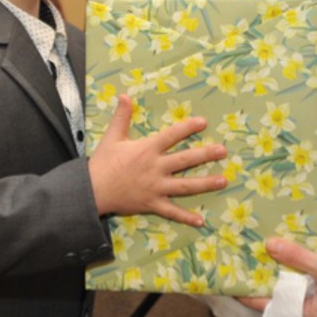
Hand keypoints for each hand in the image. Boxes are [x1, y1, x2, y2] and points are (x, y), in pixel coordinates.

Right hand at [88, 95, 227, 224]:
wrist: (92, 190)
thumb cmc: (103, 162)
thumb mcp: (112, 137)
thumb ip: (121, 116)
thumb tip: (125, 95)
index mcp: (147, 149)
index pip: (172, 135)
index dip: (188, 128)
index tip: (203, 122)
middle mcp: (155, 168)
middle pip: (185, 160)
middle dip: (206, 155)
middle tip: (223, 151)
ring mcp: (156, 187)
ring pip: (185, 186)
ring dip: (205, 183)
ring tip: (223, 181)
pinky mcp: (152, 204)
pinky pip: (172, 212)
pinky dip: (186, 217)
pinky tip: (201, 221)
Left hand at [238, 238, 316, 316]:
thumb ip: (296, 257)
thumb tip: (269, 245)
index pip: (270, 307)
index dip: (251, 294)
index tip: (233, 283)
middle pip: (284, 302)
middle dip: (269, 283)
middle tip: (250, 264)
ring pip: (299, 297)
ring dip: (287, 280)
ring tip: (270, 260)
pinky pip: (313, 294)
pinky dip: (303, 281)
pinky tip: (298, 263)